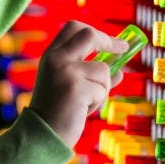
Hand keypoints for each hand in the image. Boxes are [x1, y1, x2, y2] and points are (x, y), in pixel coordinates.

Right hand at [28, 20, 127, 147]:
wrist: (41, 135)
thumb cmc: (57, 112)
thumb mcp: (70, 87)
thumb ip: (90, 75)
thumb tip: (120, 71)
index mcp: (51, 56)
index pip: (74, 28)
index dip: (97, 32)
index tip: (114, 42)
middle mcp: (56, 59)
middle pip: (89, 35)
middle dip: (110, 42)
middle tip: (123, 50)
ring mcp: (65, 72)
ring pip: (103, 70)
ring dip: (102, 90)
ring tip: (86, 104)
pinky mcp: (76, 88)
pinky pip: (102, 90)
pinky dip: (98, 103)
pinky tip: (82, 111)